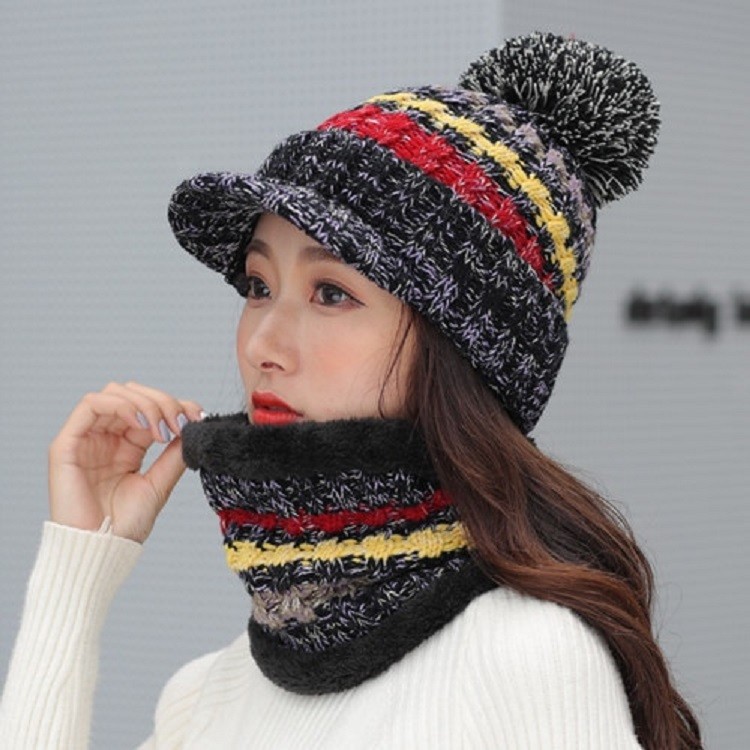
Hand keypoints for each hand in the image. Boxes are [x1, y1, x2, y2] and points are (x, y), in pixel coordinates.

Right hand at [48, 381, 204, 542]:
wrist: (101, 549)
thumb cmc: (125, 525)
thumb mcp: (159, 483)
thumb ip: (174, 454)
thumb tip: (193, 425)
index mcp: (127, 445)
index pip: (150, 407)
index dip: (175, 404)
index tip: (197, 417)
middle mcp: (106, 437)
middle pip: (134, 393)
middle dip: (163, 402)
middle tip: (181, 423)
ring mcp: (86, 438)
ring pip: (115, 393)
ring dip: (146, 402)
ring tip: (162, 428)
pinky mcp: (66, 444)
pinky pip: (90, 405)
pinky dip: (121, 405)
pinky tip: (141, 424)